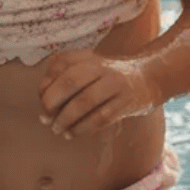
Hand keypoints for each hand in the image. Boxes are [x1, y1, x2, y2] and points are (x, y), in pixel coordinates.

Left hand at [38, 50, 157, 138]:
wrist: (147, 78)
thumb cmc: (107, 77)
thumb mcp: (87, 68)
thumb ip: (63, 79)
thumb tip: (44, 106)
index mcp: (87, 56)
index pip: (59, 65)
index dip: (45, 85)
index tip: (42, 102)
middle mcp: (101, 66)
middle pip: (71, 81)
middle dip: (52, 103)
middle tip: (45, 118)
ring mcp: (115, 83)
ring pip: (85, 101)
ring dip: (66, 119)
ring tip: (57, 129)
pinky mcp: (126, 102)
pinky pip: (101, 117)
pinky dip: (82, 128)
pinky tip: (72, 133)